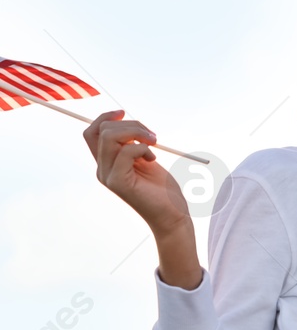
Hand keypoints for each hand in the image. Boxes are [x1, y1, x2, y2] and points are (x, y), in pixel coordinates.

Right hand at [83, 110, 201, 288]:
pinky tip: (152, 158)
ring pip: (110, 137)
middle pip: (100, 130)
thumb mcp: (145, 159)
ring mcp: (108, 176)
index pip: (91, 132)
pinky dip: (141, 147)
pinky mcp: (119, 183)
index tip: (124, 113)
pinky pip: (125, 152)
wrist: (173, 216)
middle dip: (129, 124)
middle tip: (152, 135)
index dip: (105, 117)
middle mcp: (102, 169)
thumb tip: (126, 121)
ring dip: (136, 132)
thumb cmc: (162, 190)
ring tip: (154, 143)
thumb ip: (132, 144)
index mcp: (106, 162)